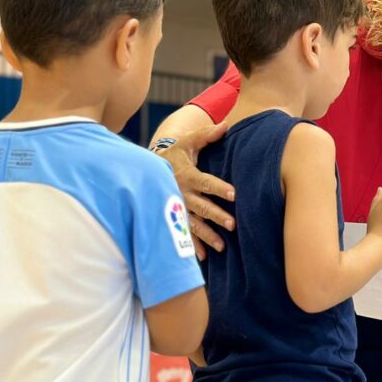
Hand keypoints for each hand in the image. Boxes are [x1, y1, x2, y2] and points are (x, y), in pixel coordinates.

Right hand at [155, 122, 235, 258]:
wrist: (147, 169)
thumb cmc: (175, 155)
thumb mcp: (188, 143)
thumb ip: (207, 135)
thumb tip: (226, 124)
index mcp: (187, 175)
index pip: (206, 182)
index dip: (219, 188)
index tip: (234, 194)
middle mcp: (181, 193)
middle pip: (201, 206)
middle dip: (216, 216)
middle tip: (233, 225)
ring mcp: (175, 207)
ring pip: (193, 224)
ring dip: (206, 235)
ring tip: (222, 247)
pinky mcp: (172, 217)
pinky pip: (182, 233)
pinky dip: (190, 246)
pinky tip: (201, 257)